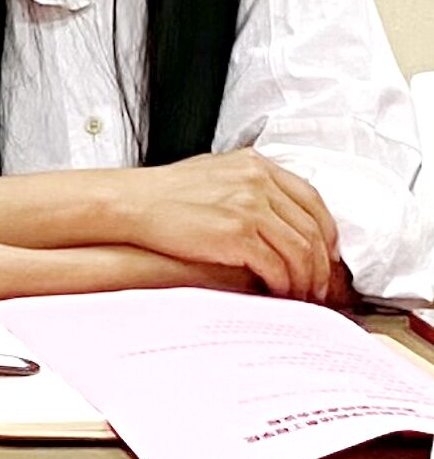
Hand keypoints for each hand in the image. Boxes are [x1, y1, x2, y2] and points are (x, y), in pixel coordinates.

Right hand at [113, 153, 337, 300]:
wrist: (131, 202)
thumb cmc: (167, 193)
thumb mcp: (216, 172)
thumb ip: (252, 184)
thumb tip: (283, 215)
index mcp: (255, 164)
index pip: (312, 198)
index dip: (327, 231)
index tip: (326, 253)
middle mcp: (257, 181)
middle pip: (312, 228)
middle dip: (320, 264)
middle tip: (319, 284)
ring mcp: (249, 206)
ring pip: (301, 250)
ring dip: (305, 279)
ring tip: (300, 294)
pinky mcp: (237, 233)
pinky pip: (278, 266)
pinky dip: (283, 284)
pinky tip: (276, 291)